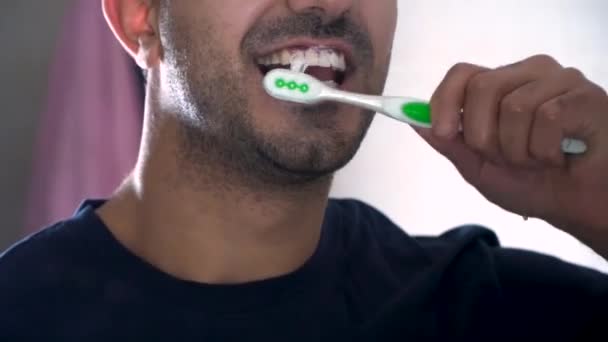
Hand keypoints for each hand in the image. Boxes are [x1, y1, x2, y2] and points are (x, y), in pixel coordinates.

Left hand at [416, 55, 607, 255]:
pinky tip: (561, 156)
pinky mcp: (584, 96)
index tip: (444, 132)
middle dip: (485, 137)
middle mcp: (527, 74)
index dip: (445, 100)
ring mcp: (559, 80)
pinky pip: (548, 118)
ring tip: (539, 160)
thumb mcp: (480, 169)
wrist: (579, 208)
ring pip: (513, 107)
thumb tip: (414, 121)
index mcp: (500, 87)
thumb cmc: (533, 185)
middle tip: (507, 158)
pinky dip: (546, 150)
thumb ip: (450, 144)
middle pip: (481, 87)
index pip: (462, 74)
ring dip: (518, 151)